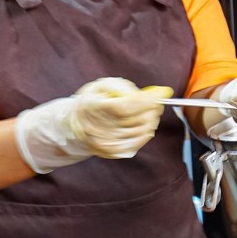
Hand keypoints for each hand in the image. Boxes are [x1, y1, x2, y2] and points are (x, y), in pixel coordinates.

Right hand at [14, 78, 173, 173]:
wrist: (75, 124)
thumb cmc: (93, 101)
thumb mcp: (102, 86)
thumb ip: (122, 87)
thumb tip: (143, 94)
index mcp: (93, 107)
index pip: (126, 106)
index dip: (147, 100)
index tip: (161, 93)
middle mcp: (96, 127)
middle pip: (135, 120)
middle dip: (152, 109)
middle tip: (157, 102)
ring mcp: (103, 142)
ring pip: (138, 132)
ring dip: (151, 121)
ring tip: (151, 112)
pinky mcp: (109, 152)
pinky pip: (135, 145)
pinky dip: (145, 135)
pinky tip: (146, 127)